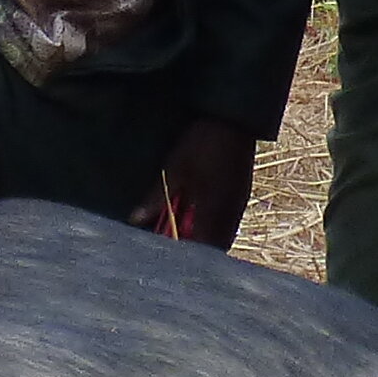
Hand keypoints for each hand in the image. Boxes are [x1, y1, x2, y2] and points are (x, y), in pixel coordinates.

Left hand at [151, 116, 257, 250]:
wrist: (235, 118)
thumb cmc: (202, 144)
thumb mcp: (174, 170)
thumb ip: (156, 199)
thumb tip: (135, 221)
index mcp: (215, 212)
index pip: (202, 251)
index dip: (185, 257)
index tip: (167, 257)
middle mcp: (232, 214)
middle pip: (215, 248)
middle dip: (195, 250)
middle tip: (172, 244)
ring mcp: (240, 205)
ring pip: (222, 235)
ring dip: (204, 237)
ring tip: (182, 230)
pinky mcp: (242, 196)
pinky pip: (227, 222)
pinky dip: (212, 225)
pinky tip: (197, 216)